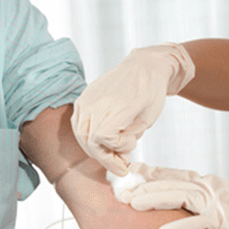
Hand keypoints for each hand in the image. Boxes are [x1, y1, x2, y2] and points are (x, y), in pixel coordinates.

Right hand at [71, 44, 194, 175]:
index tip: (132, 145)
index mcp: (119, 105)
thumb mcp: (148, 119)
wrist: (144, 66)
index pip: (104, 137)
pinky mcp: (83, 97)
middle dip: (106, 157)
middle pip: (89, 140)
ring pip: (80, 134)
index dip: (117, 148)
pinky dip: (88, 136)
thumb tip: (119, 159)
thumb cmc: (151, 92)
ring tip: (113, 151)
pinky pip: (78, 124)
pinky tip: (104, 139)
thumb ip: (131, 139)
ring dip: (95, 149)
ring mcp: (88, 98)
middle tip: (122, 162)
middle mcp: (98, 101)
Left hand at [118, 163, 228, 228]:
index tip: (127, 172)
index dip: (148, 173)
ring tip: (131, 205)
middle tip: (119, 188)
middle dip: (143, 185)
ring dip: (154, 200)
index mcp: (206, 182)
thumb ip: (201, 198)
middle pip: (170, 182)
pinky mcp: (223, 220)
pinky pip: (195, 222)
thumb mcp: (222, 200)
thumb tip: (180, 200)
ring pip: (178, 197)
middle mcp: (208, 187)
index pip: (172, 175)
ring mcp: (215, 202)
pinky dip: (176, 226)